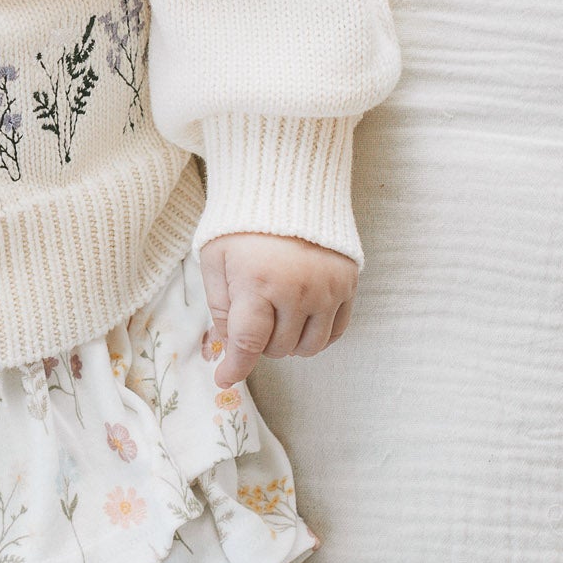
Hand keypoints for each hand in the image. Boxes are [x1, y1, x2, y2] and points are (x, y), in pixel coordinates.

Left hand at [198, 231, 356, 388]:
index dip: (235, 367)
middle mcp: (297, 291)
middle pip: (278, 348)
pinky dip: (317, 335)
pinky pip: (336, 331)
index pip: (249, 344)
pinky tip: (301, 319)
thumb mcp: (215, 259)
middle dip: (259, 342)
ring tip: (275, 317)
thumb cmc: (242, 223)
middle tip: (251, 316)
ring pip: (309, 347)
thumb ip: (220, 307)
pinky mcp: (347, 284)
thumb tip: (226, 346)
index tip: (224, 378)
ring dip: (288, 342)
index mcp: (257, 283)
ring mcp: (327, 289)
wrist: (287, 185)